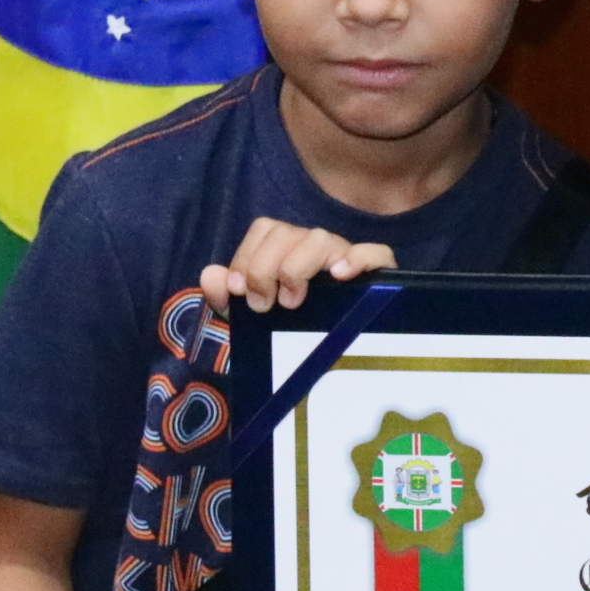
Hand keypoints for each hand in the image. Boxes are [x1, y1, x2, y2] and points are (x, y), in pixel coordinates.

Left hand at [200, 220, 397, 313]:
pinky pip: (375, 252)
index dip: (246, 256)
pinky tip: (339, 277)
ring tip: (292, 302)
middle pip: (287, 232)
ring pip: (320, 239)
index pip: (265, 229)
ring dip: (296, 268)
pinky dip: (357, 259)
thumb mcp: (254, 316)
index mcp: (288, 250)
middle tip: (263, 305)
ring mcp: (346, 258)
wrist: (341, 361)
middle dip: (264, 268)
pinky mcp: (378, 275)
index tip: (239, 291)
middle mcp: (316, 248)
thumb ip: (228, 297)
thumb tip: (211, 276)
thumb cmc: (294, 329)